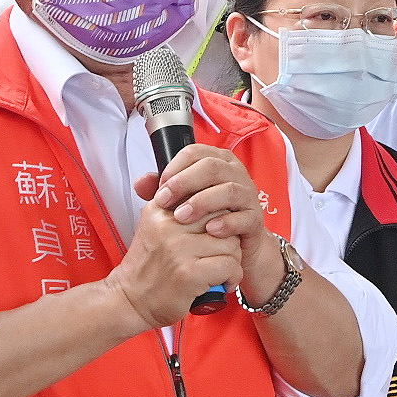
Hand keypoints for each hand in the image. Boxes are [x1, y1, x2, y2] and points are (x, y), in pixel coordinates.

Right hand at [107, 201, 241, 328]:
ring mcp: (177, 249)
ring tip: (220, 270)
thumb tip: (213, 195)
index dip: (219, 218)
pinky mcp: (188, 273)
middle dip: (229, 239)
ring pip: (231, 243)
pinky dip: (232, 277)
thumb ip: (178, 209)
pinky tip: (222, 283)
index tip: (213, 234)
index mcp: (160, 209)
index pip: (207, 197)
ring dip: (233, 260)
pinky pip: (229, 266)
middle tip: (220, 255)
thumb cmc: (150, 267)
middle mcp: (167, 225)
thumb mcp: (156, 228)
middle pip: (224, 219)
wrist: (130, 300)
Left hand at [135, 142, 269, 241]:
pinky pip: (244, 217)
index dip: (174, 168)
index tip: (160, 189)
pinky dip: (226, 223)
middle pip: (212, 167)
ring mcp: (248, 195)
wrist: (234, 243)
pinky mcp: (255, 218)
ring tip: (182, 217)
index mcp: (217, 160)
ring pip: (229, 190)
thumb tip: (140, 182)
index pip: (194, 152)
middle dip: (184, 183)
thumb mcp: (182, 200)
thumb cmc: (207, 215)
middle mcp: (235, 173)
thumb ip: (161, 190)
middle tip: (165, 202)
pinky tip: (209, 230)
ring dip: (202, 203)